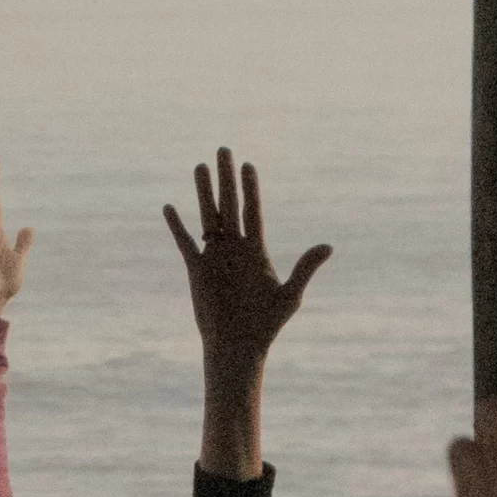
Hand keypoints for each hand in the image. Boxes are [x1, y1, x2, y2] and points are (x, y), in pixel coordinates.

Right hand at [165, 152, 326, 478]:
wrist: (237, 346)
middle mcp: (233, 248)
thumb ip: (305, 267)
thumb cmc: (265, 325)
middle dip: (227, 177)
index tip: (248, 165)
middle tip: (224, 150)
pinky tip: (169, 207)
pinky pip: (185, 242)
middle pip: (230, 204)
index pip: (253, 210)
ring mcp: (214, 257)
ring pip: (208, 216)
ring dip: (203, 191)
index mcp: (256, 250)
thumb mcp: (290, 294)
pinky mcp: (196, 270)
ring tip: (200, 166)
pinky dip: (177, 225)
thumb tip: (327, 246)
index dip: (251, 187)